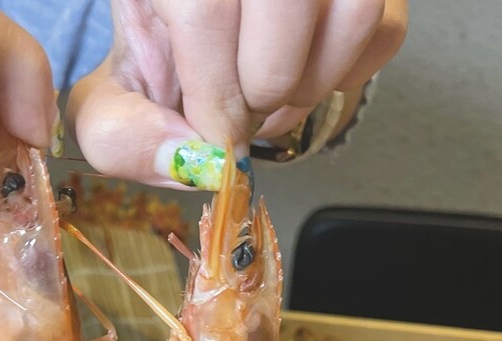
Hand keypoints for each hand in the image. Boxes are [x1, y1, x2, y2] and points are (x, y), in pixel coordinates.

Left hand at [69, 0, 407, 188]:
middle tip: (242, 107)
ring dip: (310, 83)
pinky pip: (385, 29)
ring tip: (272, 92)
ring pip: (353, 12)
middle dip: (263, 88)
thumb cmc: (159, 63)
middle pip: (286, 4)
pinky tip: (305, 74)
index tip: (218, 137)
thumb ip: (126, 138)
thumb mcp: (115, 102)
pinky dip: (346, 75)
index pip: (206, 7)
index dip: (218, 91)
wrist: (197, 35)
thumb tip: (196, 162)